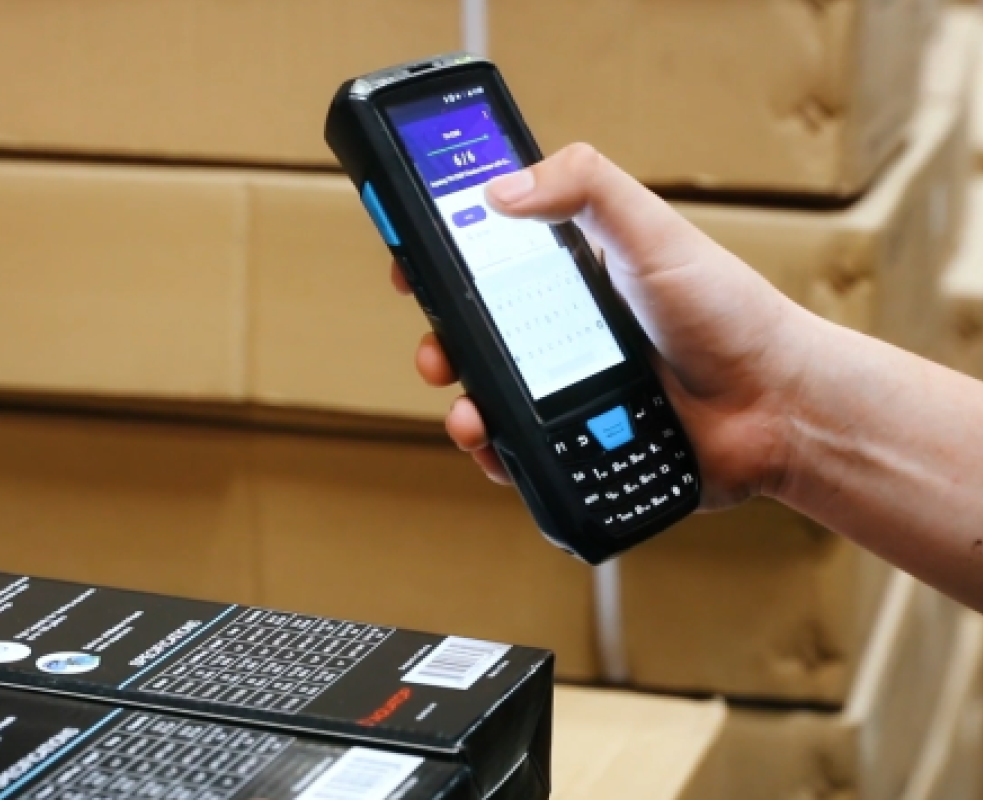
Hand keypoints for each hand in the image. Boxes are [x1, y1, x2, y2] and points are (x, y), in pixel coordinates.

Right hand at [393, 144, 814, 509]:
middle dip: (442, 343)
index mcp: (576, 275)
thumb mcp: (653, 231)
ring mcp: (572, 391)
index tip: (415, 266)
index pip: (492, 261)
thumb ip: (584, 187)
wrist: (777, 406)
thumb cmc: (728, 314)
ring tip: (466, 412)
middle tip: (435, 352)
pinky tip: (492, 446)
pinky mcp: (583, 445)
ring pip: (491, 398)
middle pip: (478, 336)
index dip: (447, 264)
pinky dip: (495, 453)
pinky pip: (520, 452)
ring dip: (461, 404)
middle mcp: (567, 332)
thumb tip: (498, 190)